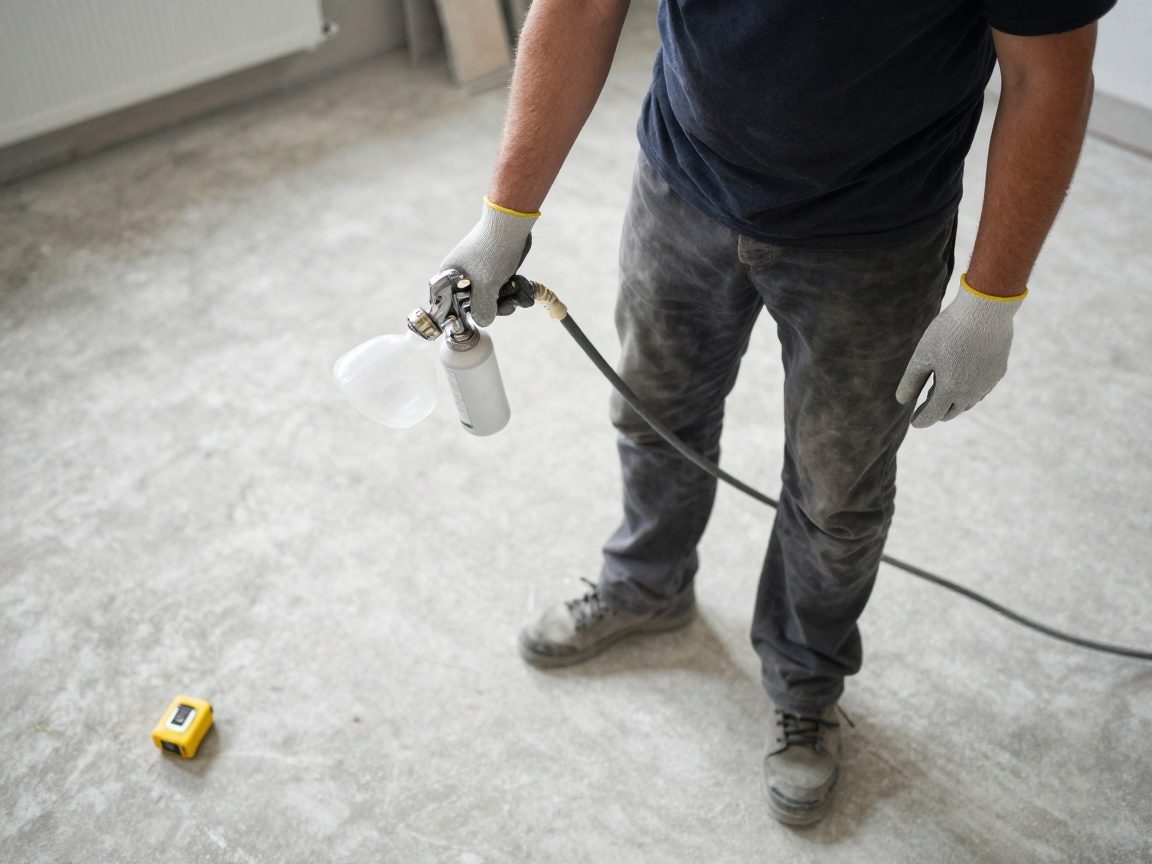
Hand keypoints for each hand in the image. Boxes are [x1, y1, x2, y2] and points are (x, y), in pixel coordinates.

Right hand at [439, 197, 538, 326]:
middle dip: (493, 308)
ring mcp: (478, 273)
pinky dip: (510, 291)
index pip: (448, 304)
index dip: (462, 314)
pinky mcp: (493, 270)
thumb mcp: (486, 285)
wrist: (512, 224)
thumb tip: (482, 322)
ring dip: (505, 301)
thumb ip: (482, 307)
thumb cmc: (493, 251)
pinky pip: (499, 288)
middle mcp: (461, 276)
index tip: (479, 317)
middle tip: (508, 305)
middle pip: (473, 305)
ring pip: (489, 298)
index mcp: (449, 276)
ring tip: (517, 296)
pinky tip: (520, 288)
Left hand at [896, 275, 1025, 427]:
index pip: (932, 415)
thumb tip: (901, 401)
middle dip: (937, 412)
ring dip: (954, 402)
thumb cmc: (949, 332)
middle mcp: (971, 392)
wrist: (985, 311)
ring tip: (941, 392)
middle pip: (951, 412)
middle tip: (925, 405)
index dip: (921, 420)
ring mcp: (987, 383)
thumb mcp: (922, 356)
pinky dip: (969, 391)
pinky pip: (982, 390)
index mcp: (950, 390)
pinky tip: (963, 380)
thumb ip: (911, 381)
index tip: (914, 421)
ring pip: (968, 403)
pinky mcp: (998, 372)